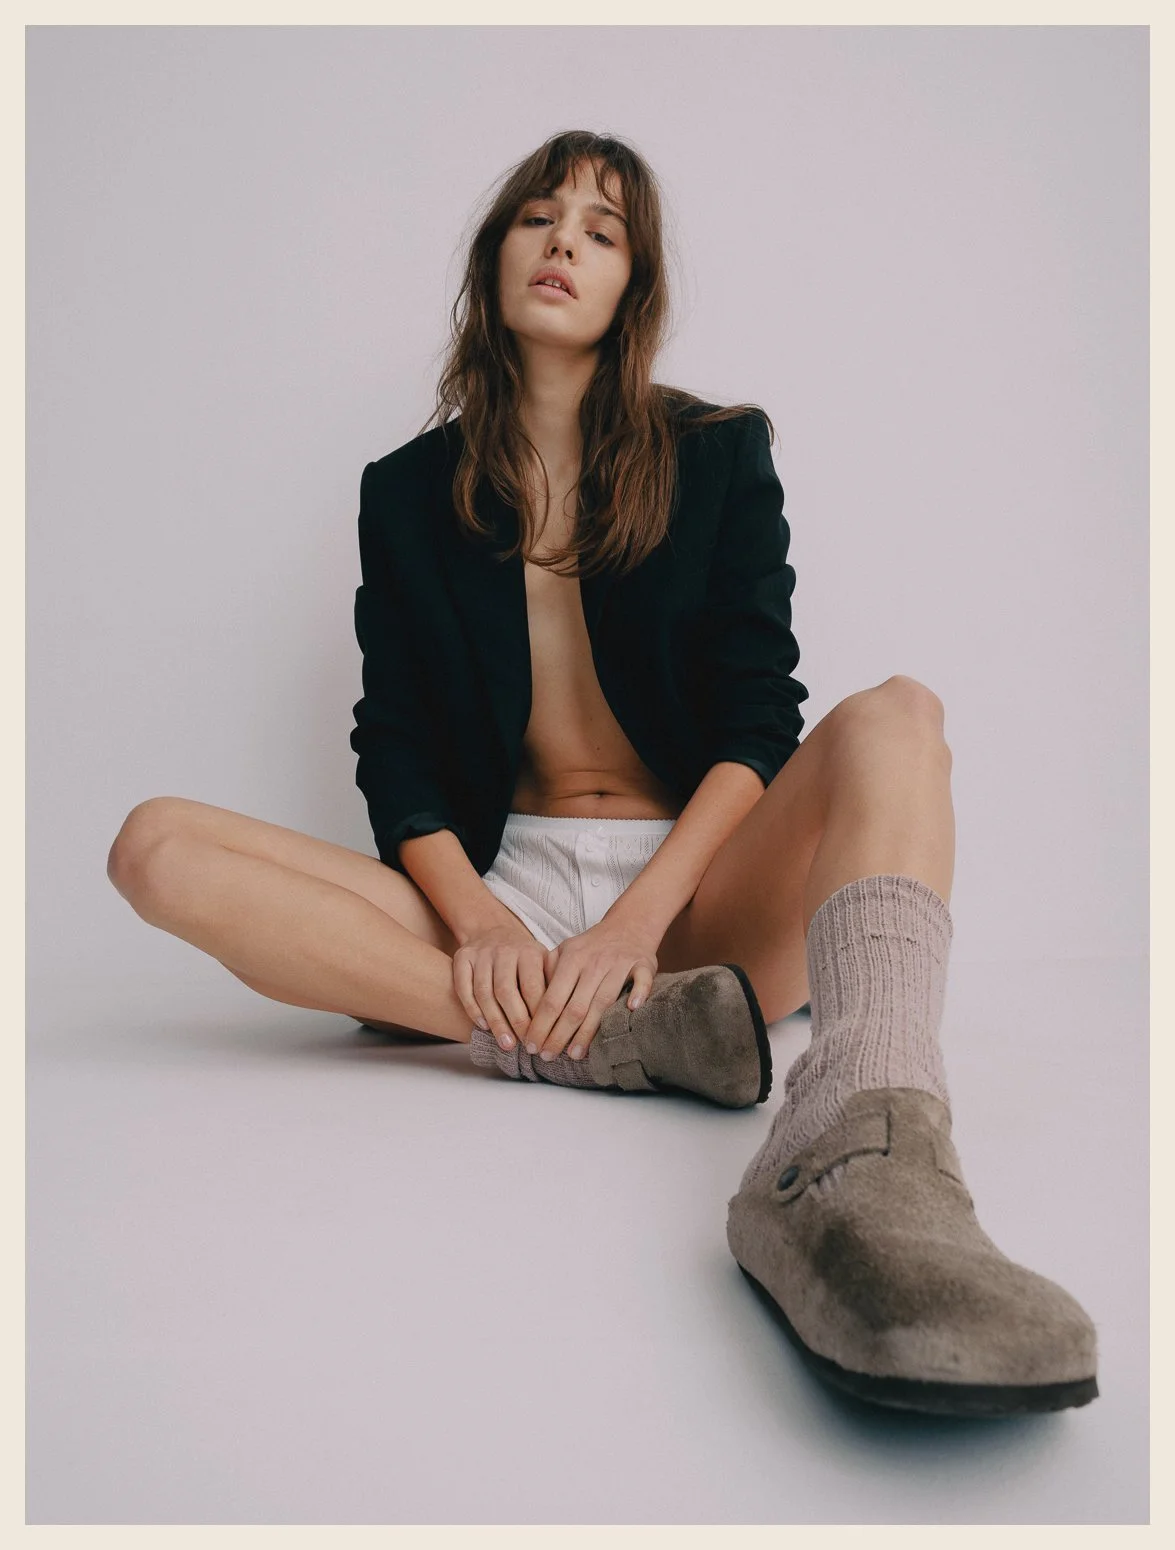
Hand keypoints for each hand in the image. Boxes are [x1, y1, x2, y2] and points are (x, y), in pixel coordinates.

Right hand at [451, 918, 549, 1050]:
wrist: (493, 929)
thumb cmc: (524, 957)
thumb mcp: (543, 962)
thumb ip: (551, 985)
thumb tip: (564, 1021)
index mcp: (528, 951)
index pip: (532, 987)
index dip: (537, 1015)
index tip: (544, 1037)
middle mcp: (504, 950)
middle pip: (506, 991)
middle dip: (517, 1022)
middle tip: (525, 1045)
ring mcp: (481, 953)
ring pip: (484, 992)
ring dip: (495, 1021)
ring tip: (506, 1043)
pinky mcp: (462, 957)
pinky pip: (463, 987)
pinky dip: (472, 1009)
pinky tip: (483, 1026)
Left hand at [524, 917, 659, 1063]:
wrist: (628, 925)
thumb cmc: (592, 946)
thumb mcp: (565, 951)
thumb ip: (547, 973)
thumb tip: (528, 1006)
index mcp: (572, 959)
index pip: (552, 998)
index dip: (541, 1024)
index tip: (531, 1045)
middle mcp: (595, 962)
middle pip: (575, 1006)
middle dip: (558, 1035)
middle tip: (547, 1056)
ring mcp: (620, 963)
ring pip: (603, 1002)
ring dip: (589, 1031)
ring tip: (574, 1054)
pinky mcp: (644, 964)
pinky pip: (642, 981)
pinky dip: (638, 994)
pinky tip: (631, 1011)